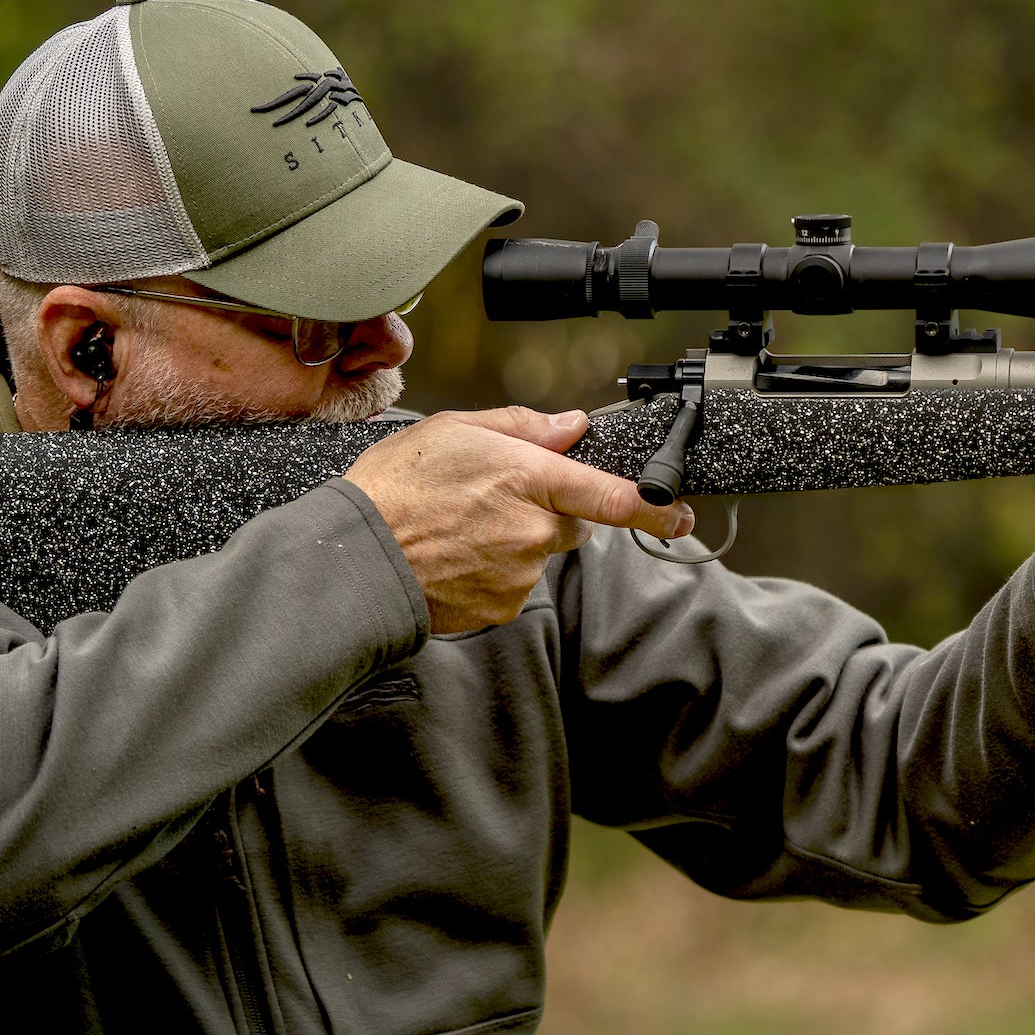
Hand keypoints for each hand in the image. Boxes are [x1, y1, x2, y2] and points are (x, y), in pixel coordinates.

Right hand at [345, 407, 694, 634]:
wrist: (354, 560)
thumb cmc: (395, 489)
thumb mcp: (453, 431)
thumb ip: (521, 427)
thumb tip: (570, 427)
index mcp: (529, 479)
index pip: (612, 495)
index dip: (655, 508)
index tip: (680, 514)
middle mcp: (533, 530)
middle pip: (572, 522)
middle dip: (547, 510)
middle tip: (492, 498)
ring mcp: (520, 574)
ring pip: (540, 553)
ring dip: (516, 541)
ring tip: (460, 527)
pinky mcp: (502, 607)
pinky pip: (515, 584)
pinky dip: (494, 572)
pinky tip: (456, 556)